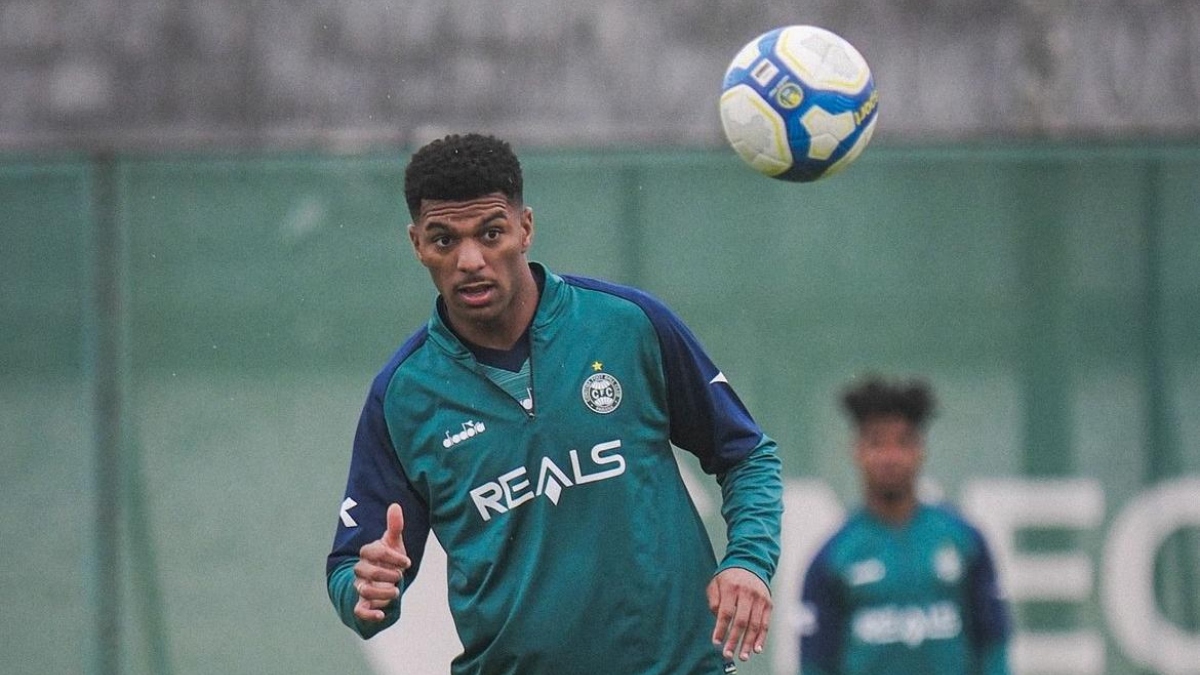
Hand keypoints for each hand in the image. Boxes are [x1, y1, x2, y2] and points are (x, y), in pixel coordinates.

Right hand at [352, 503, 410, 621]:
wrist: (382, 579)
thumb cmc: (388, 559)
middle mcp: (361, 570)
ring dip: (380, 592)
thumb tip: (395, 505)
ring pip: (363, 590)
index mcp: (368, 553)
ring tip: (396, 592)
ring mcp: (360, 586)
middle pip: (365, 571)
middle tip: (400, 576)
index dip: (391, 556)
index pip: (373, 551)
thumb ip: (394, 526)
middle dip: (385, 574)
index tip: (407, 562)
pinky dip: (369, 614)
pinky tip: (381, 615)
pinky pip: (359, 610)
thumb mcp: (393, 543)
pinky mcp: (362, 604)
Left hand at [706, 567, 771, 661]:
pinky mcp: (768, 604)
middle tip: (728, 654)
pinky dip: (761, 638)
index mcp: (731, 587)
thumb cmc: (729, 577)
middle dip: (734, 640)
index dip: (721, 628)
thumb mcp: (716, 583)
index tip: (716, 642)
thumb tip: (717, 619)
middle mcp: (747, 593)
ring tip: (742, 655)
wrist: (750, 563)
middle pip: (741, 621)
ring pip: (755, 625)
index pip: (726, 612)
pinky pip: (765, 623)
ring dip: (748, 642)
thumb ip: (714, 600)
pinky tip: (756, 648)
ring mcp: (760, 598)